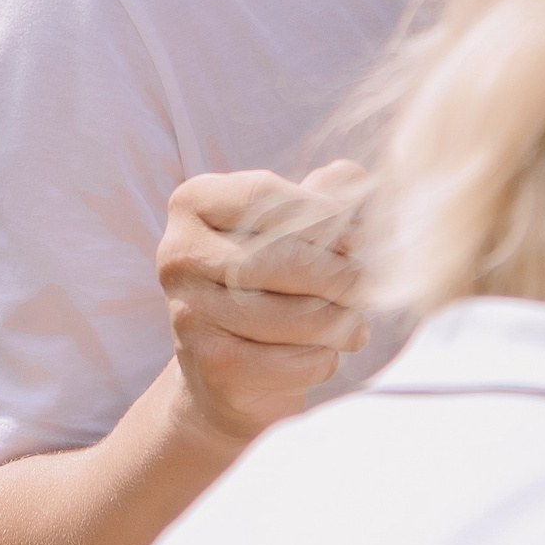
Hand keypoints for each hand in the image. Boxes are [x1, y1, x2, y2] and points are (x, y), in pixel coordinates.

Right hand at [157, 163, 369, 447]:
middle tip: (365, 288)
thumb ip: (323, 195)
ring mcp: (190, 312)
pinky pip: (294, 360)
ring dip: (341, 322)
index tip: (355, 239)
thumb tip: (350, 176)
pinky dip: (323, 358)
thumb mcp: (289, 228)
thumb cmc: (265, 282)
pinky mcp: (212, 364)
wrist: (222, 369)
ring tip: (350, 322)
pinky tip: (322, 352)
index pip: (263, 195)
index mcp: (192, 203)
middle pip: (286, 259)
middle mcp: (179, 253)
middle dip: (342, 276)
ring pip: (298, 316)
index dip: (323, 215)